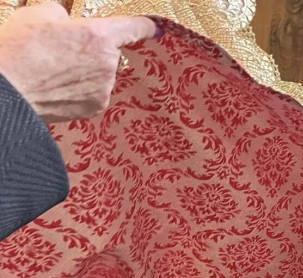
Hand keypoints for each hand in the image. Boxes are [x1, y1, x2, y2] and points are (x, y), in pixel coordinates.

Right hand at [0, 3, 156, 122]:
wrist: (8, 90)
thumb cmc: (20, 48)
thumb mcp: (40, 14)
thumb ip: (65, 14)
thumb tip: (69, 20)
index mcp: (99, 35)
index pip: (133, 27)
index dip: (145, 26)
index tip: (155, 28)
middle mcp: (108, 63)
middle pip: (107, 52)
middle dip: (89, 50)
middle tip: (59, 51)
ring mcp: (104, 88)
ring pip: (100, 73)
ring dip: (84, 71)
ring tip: (54, 70)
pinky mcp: (96, 107)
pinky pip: (94, 92)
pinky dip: (80, 89)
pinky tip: (58, 86)